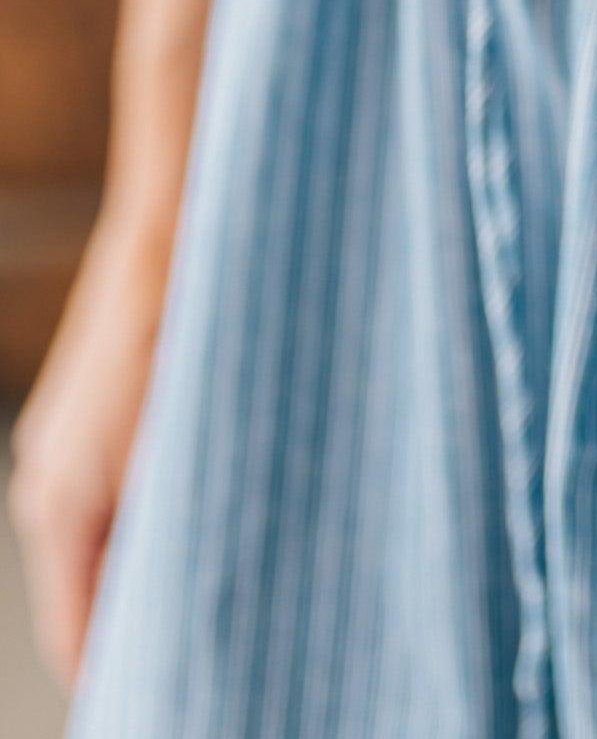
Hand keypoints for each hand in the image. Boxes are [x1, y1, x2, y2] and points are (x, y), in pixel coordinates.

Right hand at [8, 204, 172, 688]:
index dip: (126, 674)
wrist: (173, 234)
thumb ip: (173, 534)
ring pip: (99, 545)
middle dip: (137, 627)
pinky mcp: (85, 422)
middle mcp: (46, 486)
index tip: (178, 695)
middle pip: (84, 593)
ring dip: (147, 571)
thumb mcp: (182, 450)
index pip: (76, 635)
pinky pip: (106, 500)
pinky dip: (145, 522)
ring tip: (219, 595)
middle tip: (208, 655)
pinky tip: (201, 521)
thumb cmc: (184, 333)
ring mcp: (61, 450)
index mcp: (59, 510)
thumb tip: (186, 606)